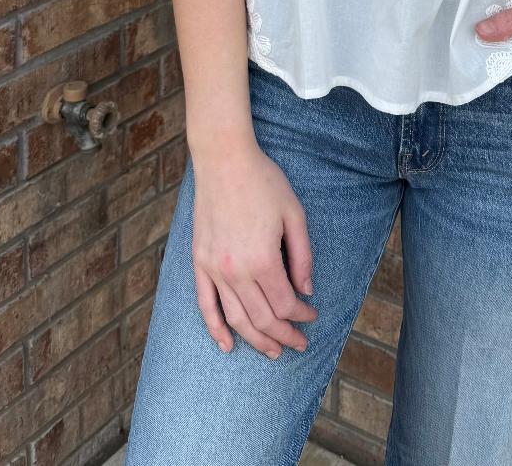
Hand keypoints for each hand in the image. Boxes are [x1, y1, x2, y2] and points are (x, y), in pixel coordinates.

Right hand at [191, 142, 317, 358]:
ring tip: (273, 351)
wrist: (224, 160)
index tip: (312, 315)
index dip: (301, 315)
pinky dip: (216, 329)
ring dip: (256, 339)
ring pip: (236, 318)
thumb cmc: (263, 182)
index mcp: (263, 259)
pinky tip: (227, 345)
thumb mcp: (294, 214)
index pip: (285, 303)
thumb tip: (306, 290)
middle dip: (284, 335)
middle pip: (262, 318)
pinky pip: (205, 304)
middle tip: (298, 345)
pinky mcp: (199, 262)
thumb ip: (302, 256)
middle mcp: (236, 271)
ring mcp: (214, 269)